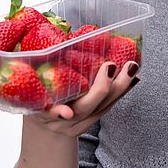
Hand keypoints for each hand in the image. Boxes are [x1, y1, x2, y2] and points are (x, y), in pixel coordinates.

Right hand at [23, 60, 139, 137]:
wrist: (46, 126)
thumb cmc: (37, 97)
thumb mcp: (33, 85)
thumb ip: (38, 68)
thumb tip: (61, 40)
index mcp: (43, 111)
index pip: (50, 113)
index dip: (59, 112)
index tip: (67, 112)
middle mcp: (62, 121)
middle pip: (84, 109)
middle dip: (100, 89)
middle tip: (110, 65)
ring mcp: (79, 124)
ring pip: (101, 109)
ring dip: (119, 87)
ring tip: (131, 67)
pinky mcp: (93, 122)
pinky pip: (109, 107)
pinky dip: (122, 92)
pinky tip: (134, 78)